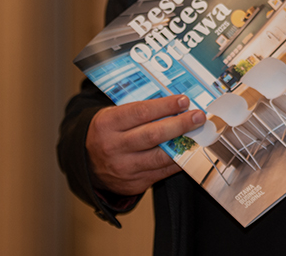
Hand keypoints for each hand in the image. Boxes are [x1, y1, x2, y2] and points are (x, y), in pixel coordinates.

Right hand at [85, 94, 204, 195]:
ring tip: (199, 133)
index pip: (140, 113)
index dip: (165, 106)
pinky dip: (178, 161)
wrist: (87, 163)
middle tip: (198, 116)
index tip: (184, 101)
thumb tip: (176, 104)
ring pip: (159, 157)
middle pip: (152, 135)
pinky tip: (189, 150)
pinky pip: (162, 172)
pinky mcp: (134, 184)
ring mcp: (124, 168)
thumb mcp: (115, 116)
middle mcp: (114, 147)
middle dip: (180, 124)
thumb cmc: (108, 132)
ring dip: (184, 144)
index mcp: (107, 125)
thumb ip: (141, 111)